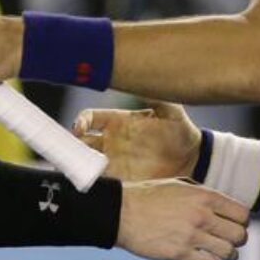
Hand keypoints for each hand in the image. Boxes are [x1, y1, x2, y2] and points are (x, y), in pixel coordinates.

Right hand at [74, 102, 200, 180]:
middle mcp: (111, 140)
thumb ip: (155, 95)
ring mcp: (115, 160)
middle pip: (81, 140)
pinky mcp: (122, 178)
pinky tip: (89, 182)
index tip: (78, 127)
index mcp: (117, 120)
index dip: (80, 120)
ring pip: (86, 160)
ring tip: (74, 167)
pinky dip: (91, 180)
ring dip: (77, 163)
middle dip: (70, 144)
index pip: (90, 117)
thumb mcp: (170, 109)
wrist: (192, 159)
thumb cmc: (180, 130)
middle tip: (67, 149)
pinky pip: (101, 180)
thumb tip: (142, 78)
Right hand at [117, 179, 248, 259]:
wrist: (123, 212)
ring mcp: (192, 235)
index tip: (233, 223)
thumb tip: (224, 205)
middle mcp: (201, 215)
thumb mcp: (179, 184)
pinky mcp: (181, 254)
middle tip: (226, 239)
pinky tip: (203, 257)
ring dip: (226, 254)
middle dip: (237, 239)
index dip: (240, 220)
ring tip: (218, 251)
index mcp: (203, 195)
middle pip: (240, 235)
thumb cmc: (150, 196)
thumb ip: (203, 193)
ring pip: (230, 253)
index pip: (242, 213)